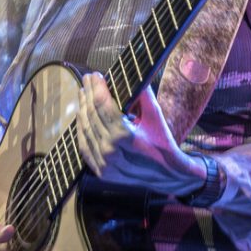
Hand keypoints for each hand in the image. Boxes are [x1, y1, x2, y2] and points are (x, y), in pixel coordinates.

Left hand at [76, 72, 205, 196]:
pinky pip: (84, 147)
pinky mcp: (101, 172)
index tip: (94, 75)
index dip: (97, 88)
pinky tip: (81, 116)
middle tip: (87, 79)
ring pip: (85, 130)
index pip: (103, 105)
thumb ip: (142, 94)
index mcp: (124, 136)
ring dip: (82, 109)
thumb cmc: (163, 143)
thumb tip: (133, 74)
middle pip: (92, 115)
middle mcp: (110, 151)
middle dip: (88, 94)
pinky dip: (81, 130)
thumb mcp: (156, 116)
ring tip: (83, 93)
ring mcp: (104, 164)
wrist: (169, 175)